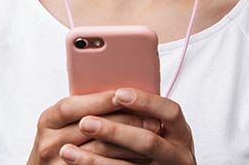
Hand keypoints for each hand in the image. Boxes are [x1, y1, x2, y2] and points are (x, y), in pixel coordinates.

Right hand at [26, 88, 162, 163]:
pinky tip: (144, 153)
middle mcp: (48, 144)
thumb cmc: (64, 137)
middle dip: (125, 121)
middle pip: (90, 128)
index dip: (98, 100)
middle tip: (153, 117)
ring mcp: (58, 164)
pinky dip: (127, 159)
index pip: (71, 107)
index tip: (124, 94)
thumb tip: (125, 88)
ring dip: (131, 141)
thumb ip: (87, 105)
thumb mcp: (66, 119)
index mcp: (47, 121)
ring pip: (100, 151)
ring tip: (154, 133)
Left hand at [58, 87, 196, 164]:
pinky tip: (77, 163)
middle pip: (148, 141)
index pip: (170, 112)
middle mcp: (177, 154)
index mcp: (181, 132)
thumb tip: (110, 91)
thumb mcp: (161, 128)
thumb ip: (144, 114)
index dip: (146, 102)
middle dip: (114, 130)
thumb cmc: (156, 147)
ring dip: (94, 158)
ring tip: (68, 150)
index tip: (119, 94)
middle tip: (85, 122)